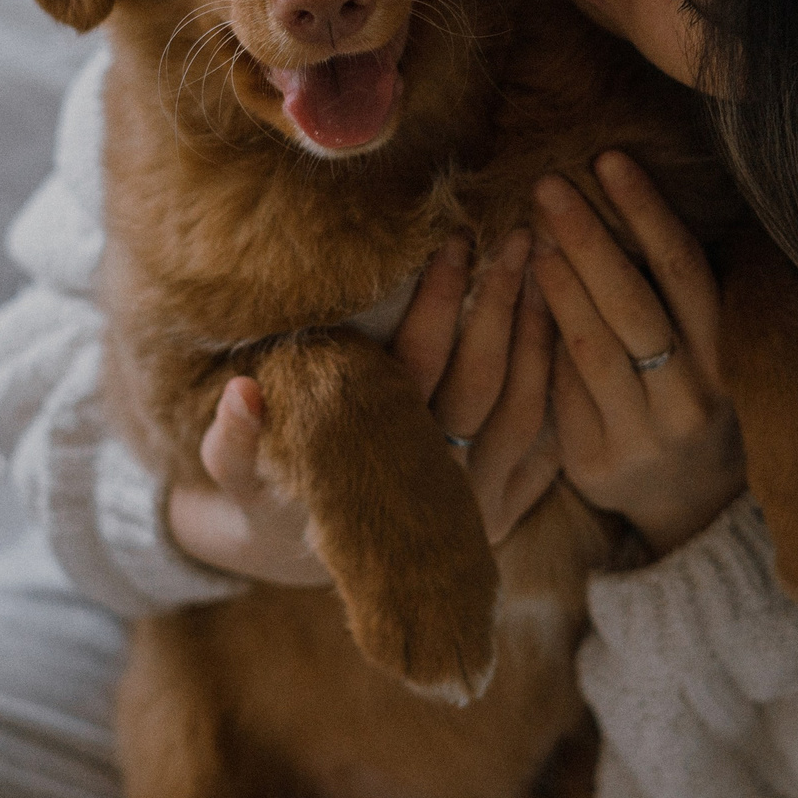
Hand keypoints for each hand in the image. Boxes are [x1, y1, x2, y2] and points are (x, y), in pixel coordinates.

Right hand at [166, 233, 562, 584]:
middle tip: (516, 238)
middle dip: (501, 305)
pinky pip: (547, 453)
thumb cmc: (268, 498)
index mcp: (373, 458)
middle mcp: (432, 486)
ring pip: (525, 414)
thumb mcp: (235, 476)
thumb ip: (232, 439)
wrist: (303, 559)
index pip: (418, 366)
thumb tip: (241, 393)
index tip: (454, 240)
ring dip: (537, 338)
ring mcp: (475, 509)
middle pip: (482, 383)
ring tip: (543, 269)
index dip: (438, 303)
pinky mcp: (502, 518)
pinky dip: (560, 393)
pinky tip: (565, 333)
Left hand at [531, 152, 745, 557]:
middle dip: (589, 238)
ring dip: (558, 287)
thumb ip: (665, 291)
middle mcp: (690, 397)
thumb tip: (609, 197)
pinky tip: (518, 299)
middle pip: (635, 305)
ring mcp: (644, 435)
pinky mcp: (598, 462)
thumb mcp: (699, 348)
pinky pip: (565, 394)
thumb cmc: (686, 398)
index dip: (648, 211)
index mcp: (725, 357)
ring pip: (594, 350)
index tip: (609, 159)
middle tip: (548, 184)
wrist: (690, 506)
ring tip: (530, 235)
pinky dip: (542, 343)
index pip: (684, 270)